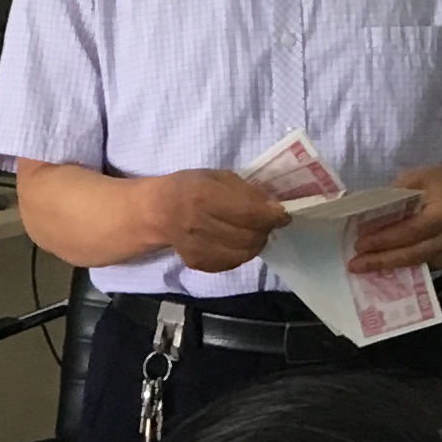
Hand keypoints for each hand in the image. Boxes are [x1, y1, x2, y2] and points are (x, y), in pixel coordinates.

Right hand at [144, 170, 289, 276]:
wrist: (158, 211)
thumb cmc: (191, 187)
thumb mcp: (217, 177)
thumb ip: (246, 191)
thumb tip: (274, 208)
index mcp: (204, 196)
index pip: (250, 212)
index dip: (273, 216)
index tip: (283, 214)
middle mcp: (200, 225)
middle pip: (250, 236)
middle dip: (265, 229)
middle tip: (266, 221)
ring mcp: (198, 248)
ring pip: (244, 253)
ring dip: (256, 242)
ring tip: (253, 230)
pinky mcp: (199, 263)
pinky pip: (232, 262)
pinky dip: (242, 252)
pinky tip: (237, 241)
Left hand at [346, 167, 441, 273]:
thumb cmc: (440, 183)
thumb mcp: (417, 177)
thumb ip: (395, 194)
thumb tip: (366, 213)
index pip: (409, 231)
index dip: (384, 239)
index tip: (359, 244)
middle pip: (412, 254)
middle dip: (381, 259)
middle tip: (355, 264)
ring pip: (415, 264)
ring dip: (387, 267)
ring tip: (362, 268)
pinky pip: (421, 267)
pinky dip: (400, 268)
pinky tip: (380, 268)